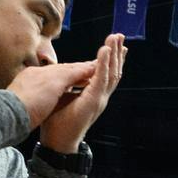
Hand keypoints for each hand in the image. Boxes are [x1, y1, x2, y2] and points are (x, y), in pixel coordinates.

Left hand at [39, 34, 126, 152]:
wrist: (58, 141)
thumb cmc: (57, 121)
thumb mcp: (61, 96)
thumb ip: (67, 84)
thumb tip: (64, 74)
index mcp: (93, 94)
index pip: (104, 72)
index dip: (109, 58)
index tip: (113, 44)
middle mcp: (99, 95)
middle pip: (112, 70)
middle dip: (116, 53)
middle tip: (120, 36)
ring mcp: (98, 98)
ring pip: (110, 72)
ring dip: (113, 54)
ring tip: (116, 38)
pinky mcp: (94, 100)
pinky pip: (101, 78)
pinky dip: (103, 64)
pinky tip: (105, 51)